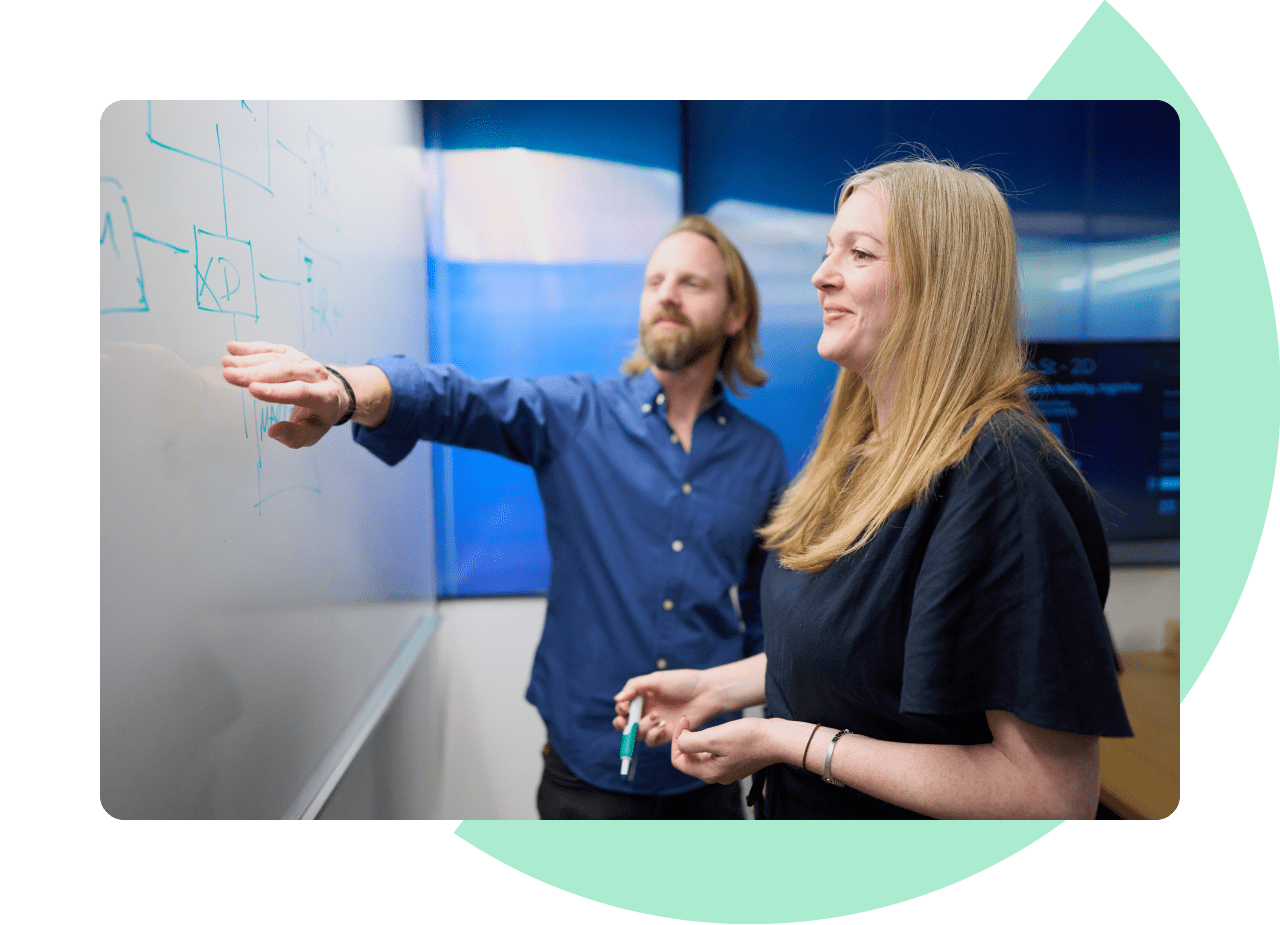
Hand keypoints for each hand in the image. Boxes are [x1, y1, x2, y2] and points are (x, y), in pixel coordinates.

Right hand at [221, 341, 345, 447]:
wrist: (333, 394)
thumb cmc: (318, 418)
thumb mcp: (311, 434)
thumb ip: (294, 436)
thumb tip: (273, 432)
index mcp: (324, 396)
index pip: (300, 391)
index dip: (275, 391)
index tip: (252, 389)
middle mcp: (316, 375)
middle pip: (284, 371)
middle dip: (254, 373)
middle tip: (228, 375)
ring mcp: (304, 361)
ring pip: (276, 357)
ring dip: (249, 359)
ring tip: (226, 363)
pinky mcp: (292, 353)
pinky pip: (271, 349)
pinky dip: (252, 348)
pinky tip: (233, 348)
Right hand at [614, 669, 713, 746]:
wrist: (706, 694)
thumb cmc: (683, 682)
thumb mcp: (656, 679)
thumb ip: (634, 687)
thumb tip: (617, 699)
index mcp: (642, 697)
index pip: (623, 707)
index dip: (620, 710)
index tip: (624, 708)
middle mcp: (646, 711)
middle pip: (625, 724)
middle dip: (621, 725)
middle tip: (625, 723)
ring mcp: (656, 724)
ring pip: (637, 734)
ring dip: (642, 727)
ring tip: (657, 716)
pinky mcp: (666, 735)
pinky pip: (651, 741)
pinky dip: (653, 735)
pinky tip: (664, 726)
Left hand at [670, 716, 776, 784]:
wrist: (778, 739)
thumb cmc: (749, 738)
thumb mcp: (714, 738)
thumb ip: (690, 743)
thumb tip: (679, 742)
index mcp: (709, 773)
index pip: (678, 761)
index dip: (676, 739)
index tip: (685, 721)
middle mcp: (717, 775)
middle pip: (689, 759)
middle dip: (686, 739)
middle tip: (690, 720)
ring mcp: (727, 770)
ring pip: (702, 755)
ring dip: (699, 739)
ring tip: (705, 724)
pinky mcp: (736, 761)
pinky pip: (715, 753)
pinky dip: (712, 741)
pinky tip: (720, 729)